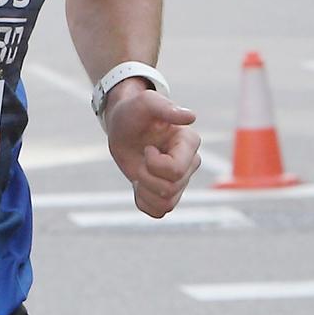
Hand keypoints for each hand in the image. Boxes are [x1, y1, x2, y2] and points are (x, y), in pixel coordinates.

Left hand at [104, 83, 200, 218]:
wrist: (122, 126)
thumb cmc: (133, 112)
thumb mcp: (144, 103)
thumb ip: (165, 107)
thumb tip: (191, 117)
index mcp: (189, 142)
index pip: (175, 170)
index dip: (154, 164)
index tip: (147, 148)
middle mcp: (190, 163)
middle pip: (170, 189)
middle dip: (146, 176)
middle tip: (141, 158)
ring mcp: (180, 179)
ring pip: (167, 204)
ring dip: (145, 191)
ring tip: (140, 172)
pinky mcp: (168, 192)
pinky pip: (158, 211)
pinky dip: (144, 202)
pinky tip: (138, 184)